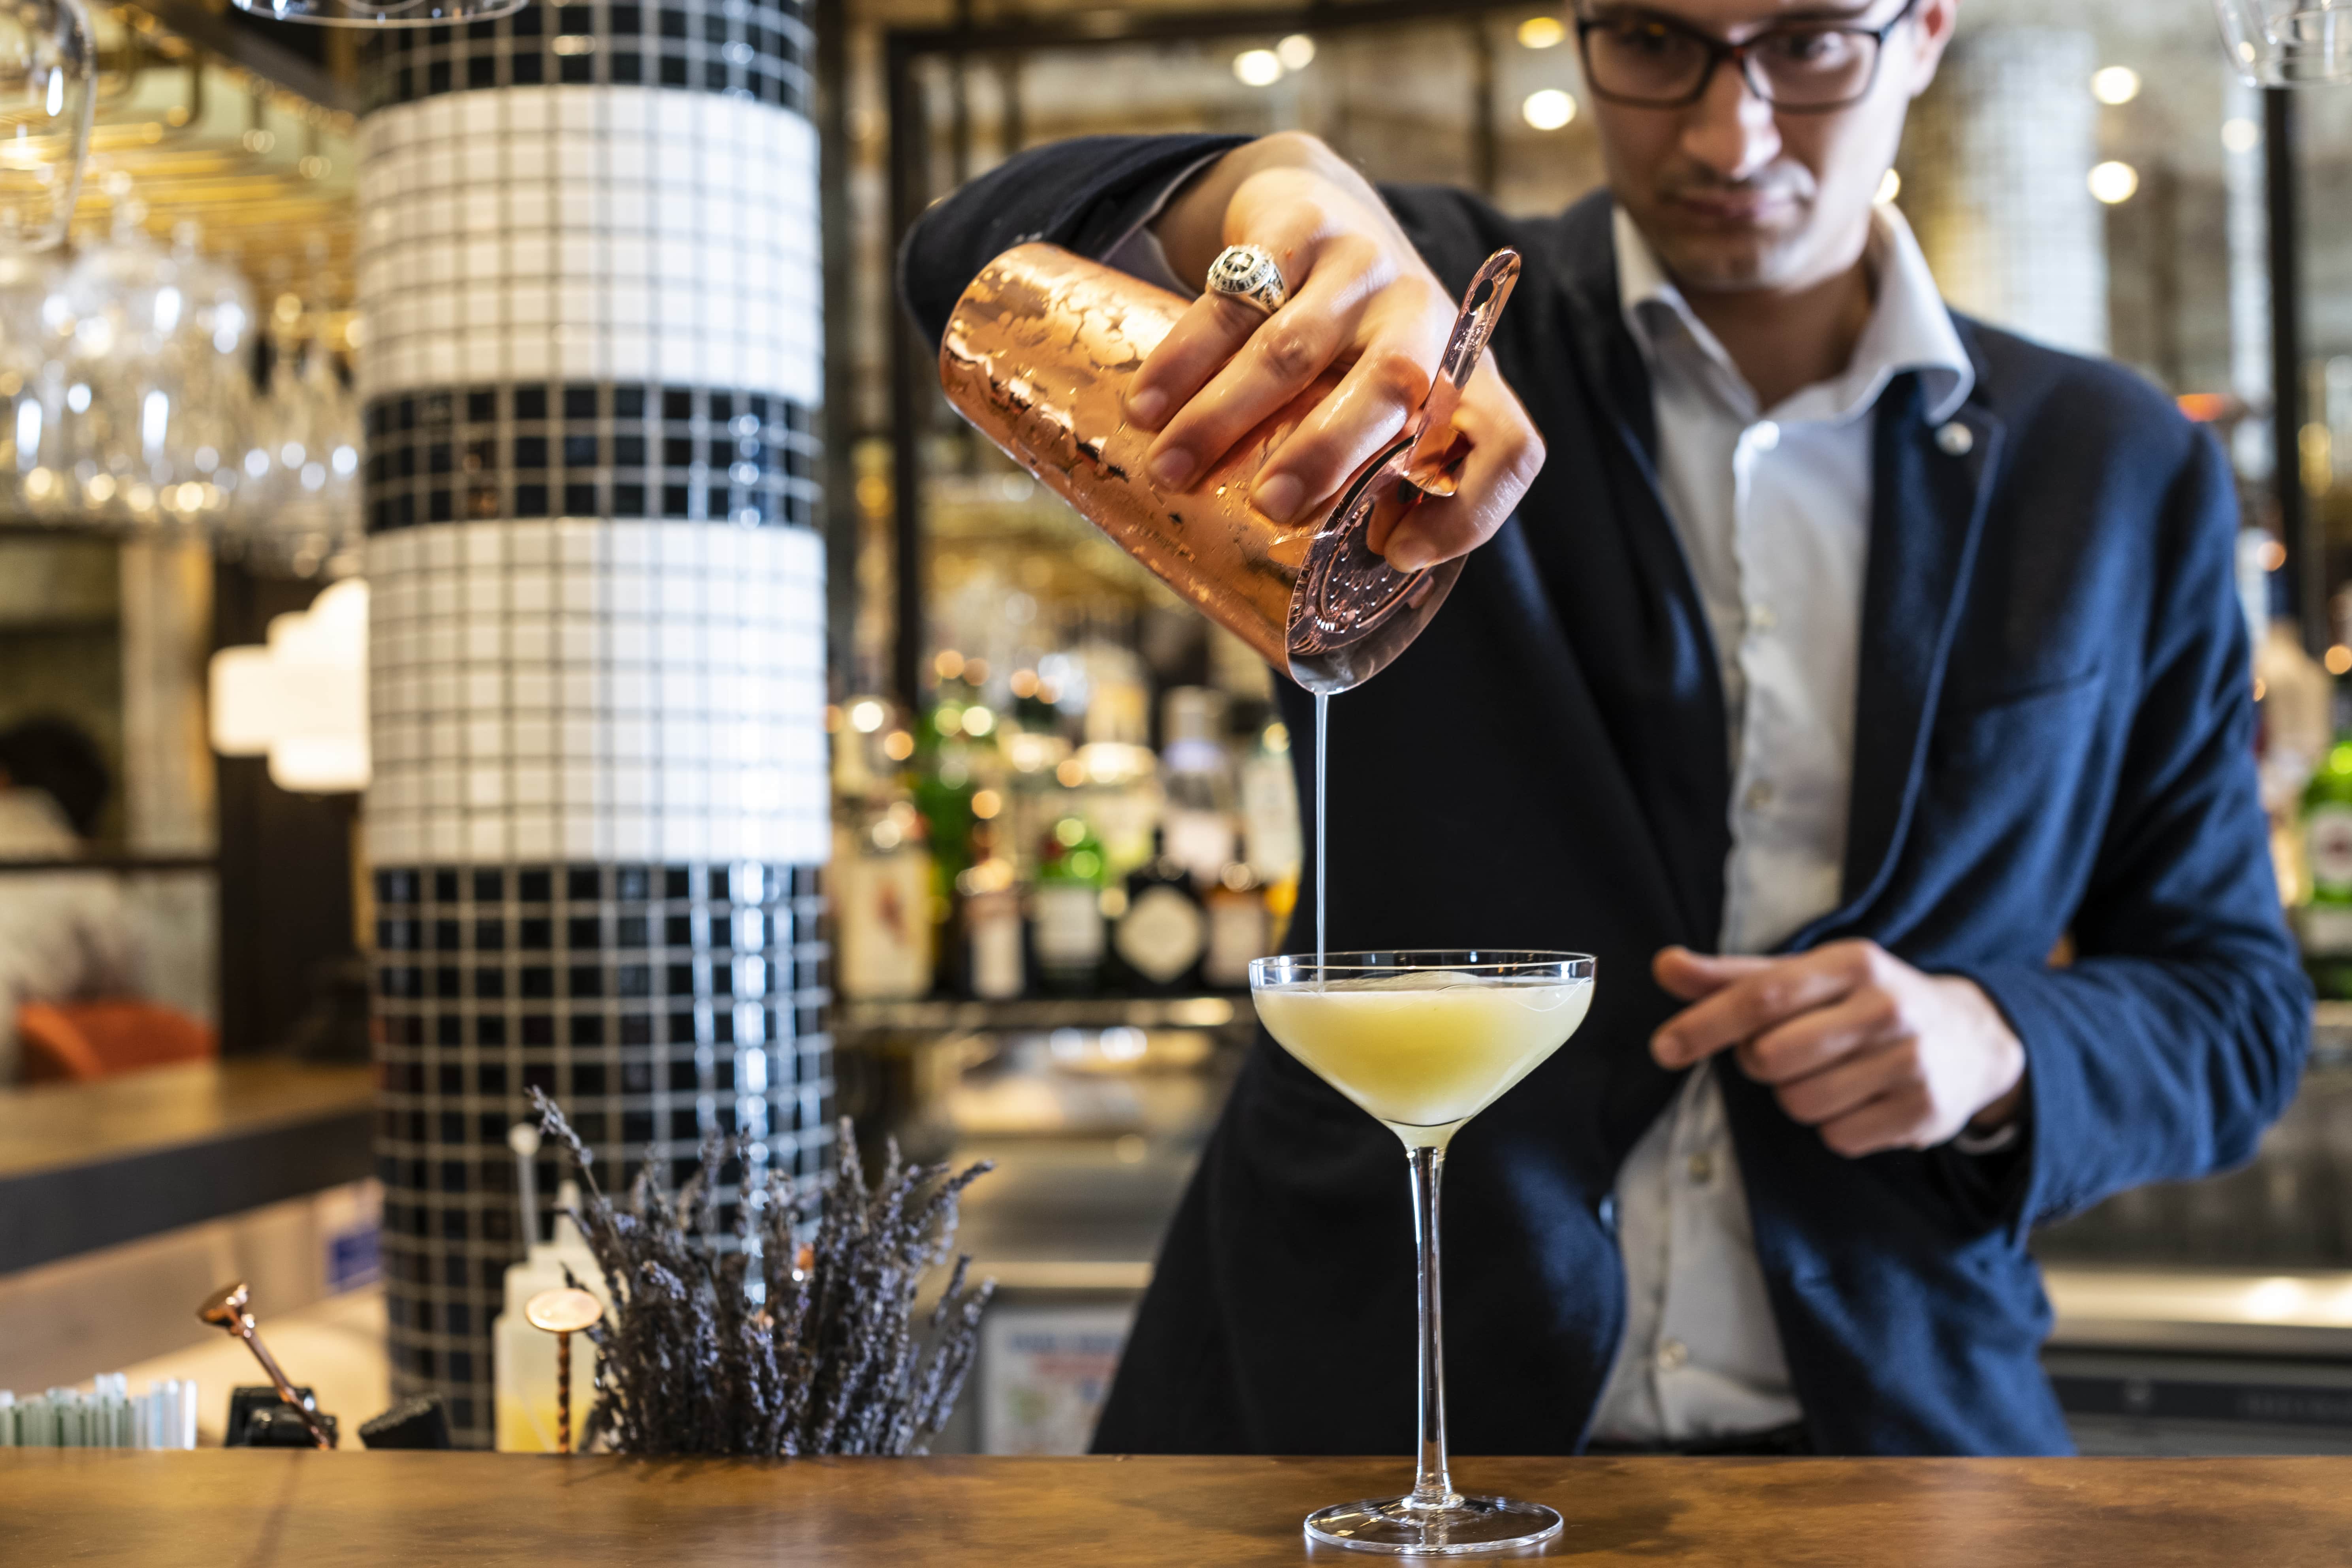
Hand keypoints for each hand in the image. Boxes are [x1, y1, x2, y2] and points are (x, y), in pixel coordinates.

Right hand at [1127, 132, 1543, 569]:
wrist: (1316, 209)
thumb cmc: (1348, 347)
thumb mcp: (1385, 404)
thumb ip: (1373, 474)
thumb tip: (1327, 580)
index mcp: (1466, 381)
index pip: (1510, 447)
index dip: (1472, 511)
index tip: (1400, 555)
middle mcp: (1428, 320)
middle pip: (1392, 388)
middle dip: (1325, 450)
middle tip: (1269, 502)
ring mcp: (1367, 267)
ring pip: (1292, 348)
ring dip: (1224, 414)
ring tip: (1170, 469)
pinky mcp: (1303, 225)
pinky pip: (1237, 297)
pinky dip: (1186, 356)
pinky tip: (1148, 403)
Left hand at [1649, 941, 2026, 1157]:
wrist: (1974, 1036)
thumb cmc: (1865, 1001)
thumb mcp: (1809, 976)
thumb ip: (1734, 976)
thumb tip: (1664, 965)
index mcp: (1852, 963)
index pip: (1761, 997)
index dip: (1704, 1025)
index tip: (1663, 1048)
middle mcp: (1886, 1008)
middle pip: (1771, 1057)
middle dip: (1760, 1062)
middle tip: (1786, 1052)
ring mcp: (1910, 1062)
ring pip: (1800, 1103)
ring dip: (1795, 1096)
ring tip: (1828, 1073)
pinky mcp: (1923, 1112)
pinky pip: (1837, 1138)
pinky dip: (1833, 1127)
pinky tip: (1858, 1100)